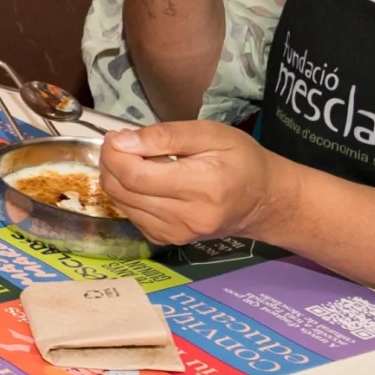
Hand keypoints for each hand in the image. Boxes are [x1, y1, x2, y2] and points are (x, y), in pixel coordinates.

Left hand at [98, 119, 297, 243]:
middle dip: (110, 163)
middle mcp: (187, 217)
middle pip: (124, 191)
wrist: (264, 201)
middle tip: (120, 143)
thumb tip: (122, 141)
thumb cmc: (241, 160)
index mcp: (202, 187)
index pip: (136, 176)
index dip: (115, 153)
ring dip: (116, 178)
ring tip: (133, 158)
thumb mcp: (210, 133)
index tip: (116, 136)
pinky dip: (127, 195)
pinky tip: (143, 180)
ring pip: (123, 204)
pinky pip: (131, 215)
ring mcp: (177, 234)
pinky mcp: (168, 240)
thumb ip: (165, 136)